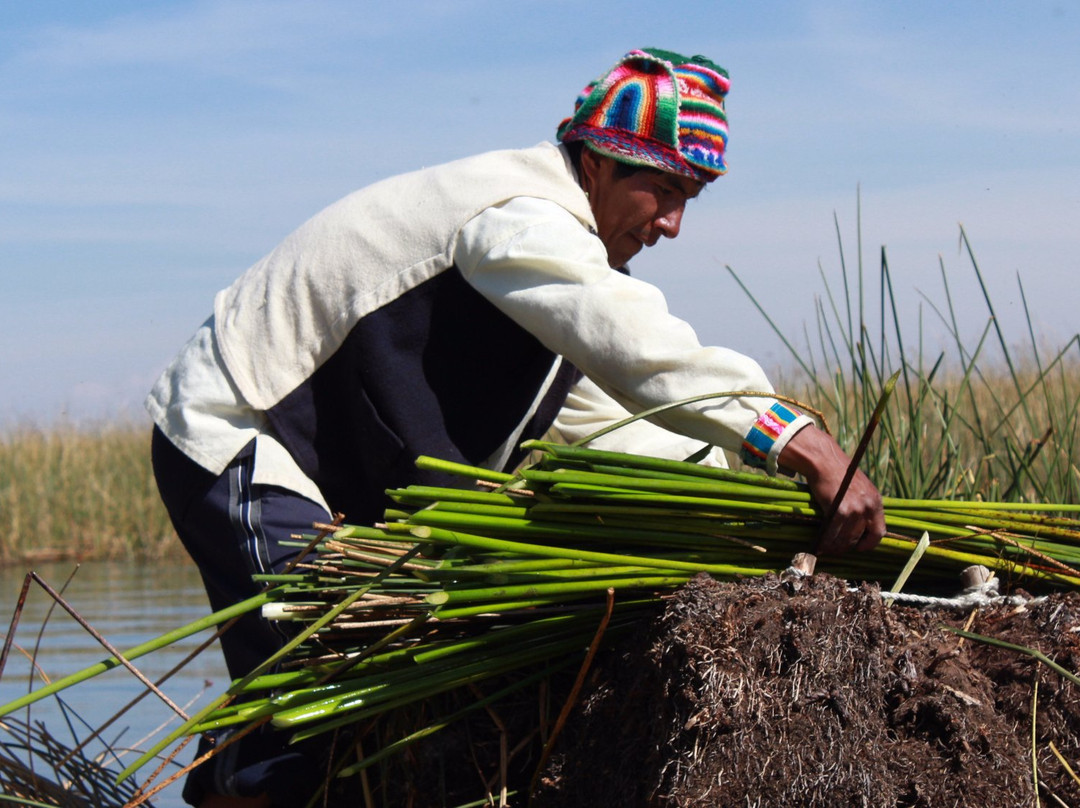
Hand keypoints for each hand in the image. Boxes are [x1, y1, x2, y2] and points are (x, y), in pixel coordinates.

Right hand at [777, 425, 884, 554]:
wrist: (825, 461)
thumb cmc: (838, 473)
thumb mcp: (860, 488)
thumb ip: (863, 505)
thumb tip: (858, 526)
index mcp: (876, 502)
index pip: (879, 533)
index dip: (868, 544)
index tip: (858, 547)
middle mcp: (869, 507)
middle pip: (859, 538)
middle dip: (846, 547)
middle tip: (836, 549)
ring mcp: (855, 510)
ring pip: (845, 539)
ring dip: (834, 547)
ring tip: (825, 550)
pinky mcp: (840, 511)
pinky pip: (832, 534)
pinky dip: (825, 542)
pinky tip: (819, 545)